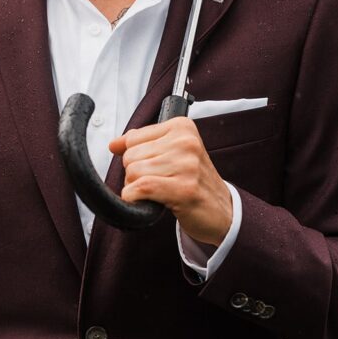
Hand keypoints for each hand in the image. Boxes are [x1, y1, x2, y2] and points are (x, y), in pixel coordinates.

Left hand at [109, 117, 231, 245]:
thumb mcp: (172, 153)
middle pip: (130, 156)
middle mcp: (186, 142)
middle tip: (157, 182)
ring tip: (158, 192)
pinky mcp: (183, 188)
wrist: (223, 211)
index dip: (134, 157)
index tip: (152, 167)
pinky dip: (135, 197)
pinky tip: (147, 201)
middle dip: (135, 174)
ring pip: (133, 172)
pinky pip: (141, 188)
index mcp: (182, 127)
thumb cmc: (195, 182)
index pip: (133, 138)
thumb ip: (142, 144)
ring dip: (136, 188)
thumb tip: (113, 144)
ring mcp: (187, 165)